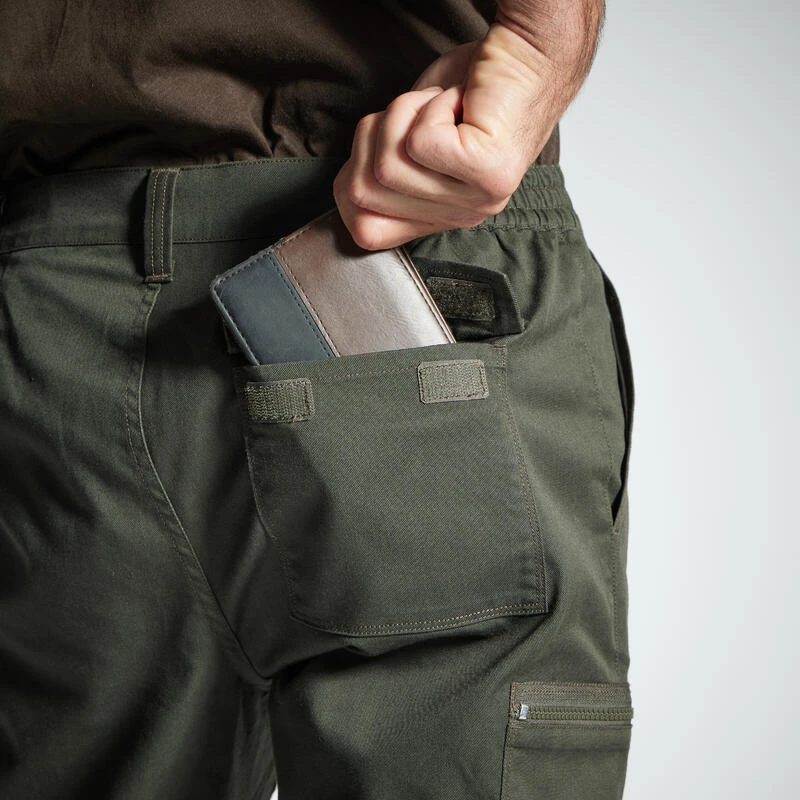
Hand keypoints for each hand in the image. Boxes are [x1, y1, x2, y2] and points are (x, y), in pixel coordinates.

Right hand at [333, 22, 571, 249]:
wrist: (525, 56)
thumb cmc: (466, 93)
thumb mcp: (412, 142)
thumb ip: (384, 175)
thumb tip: (347, 191)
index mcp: (441, 217)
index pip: (365, 233)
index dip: (348, 188)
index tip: (372, 149)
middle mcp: (462, 218)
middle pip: (365, 194)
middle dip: (376, 139)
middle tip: (416, 118)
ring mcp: (477, 200)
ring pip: (388, 166)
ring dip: (404, 117)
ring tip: (439, 107)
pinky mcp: (486, 171)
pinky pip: (420, 141)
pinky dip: (430, 105)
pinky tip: (459, 103)